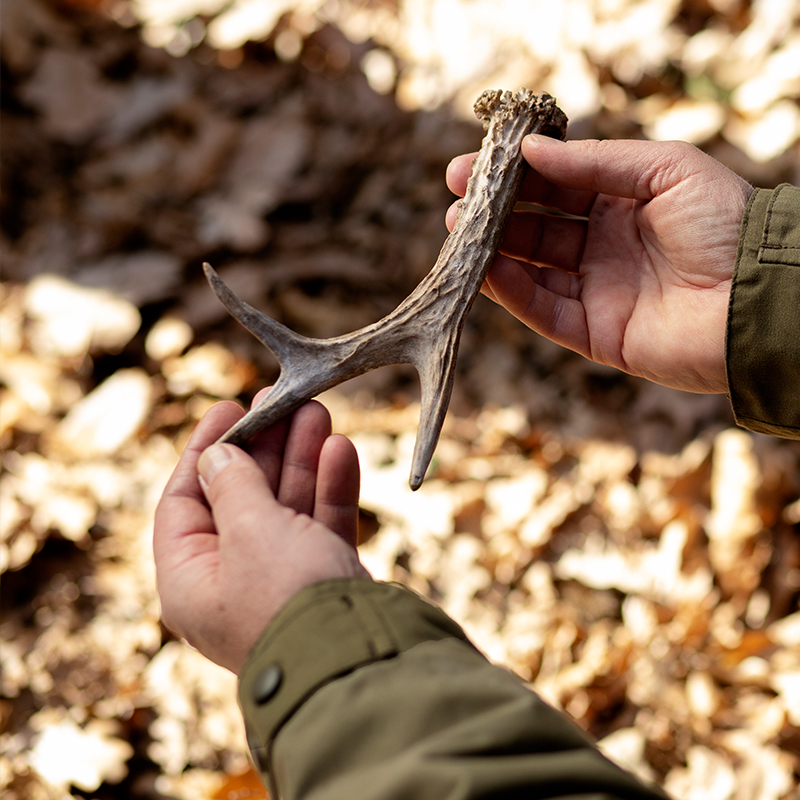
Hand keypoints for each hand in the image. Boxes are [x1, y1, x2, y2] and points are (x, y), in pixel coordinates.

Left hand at [154, 392, 369, 673]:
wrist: (359, 659)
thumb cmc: (289, 597)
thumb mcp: (250, 531)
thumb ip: (234, 485)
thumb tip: (216, 457)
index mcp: (190, 579)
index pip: (184, 501)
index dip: (205, 448)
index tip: (228, 406)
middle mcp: (231, 579)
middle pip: (241, 496)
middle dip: (264, 445)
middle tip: (280, 399)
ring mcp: (280, 579)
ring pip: (286, 505)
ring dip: (302, 457)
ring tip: (318, 410)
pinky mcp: (323, 578)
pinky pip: (320, 524)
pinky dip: (330, 488)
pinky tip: (341, 450)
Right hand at [446, 136, 752, 393]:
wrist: (755, 301)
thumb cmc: (725, 225)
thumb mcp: (665, 170)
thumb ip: (595, 162)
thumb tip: (531, 151)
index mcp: (624, 204)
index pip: (556, 186)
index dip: (515, 177)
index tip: (471, 167)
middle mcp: (605, 247)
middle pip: (537, 227)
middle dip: (495, 215)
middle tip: (456, 203)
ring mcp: (597, 290)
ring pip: (532, 269)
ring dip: (494, 252)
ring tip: (459, 233)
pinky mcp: (594, 332)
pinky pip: (543, 309)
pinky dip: (513, 291)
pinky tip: (487, 269)